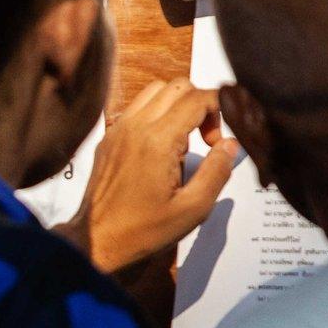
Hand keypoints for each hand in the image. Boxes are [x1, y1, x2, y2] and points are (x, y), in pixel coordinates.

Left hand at [61, 79, 239, 272]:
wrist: (97, 240)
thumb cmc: (143, 230)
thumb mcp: (193, 209)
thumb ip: (217, 172)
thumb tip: (230, 144)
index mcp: (158, 141)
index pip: (197, 98)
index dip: (220, 109)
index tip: (222, 138)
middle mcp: (135, 126)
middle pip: (178, 86)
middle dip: (201, 104)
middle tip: (207, 140)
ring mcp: (117, 129)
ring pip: (155, 91)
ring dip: (178, 105)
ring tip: (184, 141)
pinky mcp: (108, 138)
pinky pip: (136, 108)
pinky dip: (156, 114)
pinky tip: (161, 147)